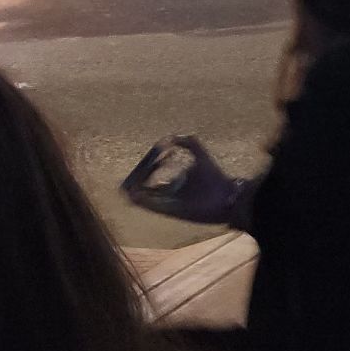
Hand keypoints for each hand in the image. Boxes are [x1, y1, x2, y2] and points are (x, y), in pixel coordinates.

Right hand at [121, 134, 245, 224]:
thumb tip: (167, 138)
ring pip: (147, 199)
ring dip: (135, 195)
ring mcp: (171, 204)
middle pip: (146, 190)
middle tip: (123, 183)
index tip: (135, 169)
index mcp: (175, 181)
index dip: (143, 172)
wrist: (227, 194)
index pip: (153, 177)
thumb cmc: (214, 175)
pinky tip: (133, 195)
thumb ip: (186, 141)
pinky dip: (143, 201)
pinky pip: (153, 207)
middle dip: (134, 185)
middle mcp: (170, 193)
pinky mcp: (173, 212)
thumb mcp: (199, 151)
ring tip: (122, 190)